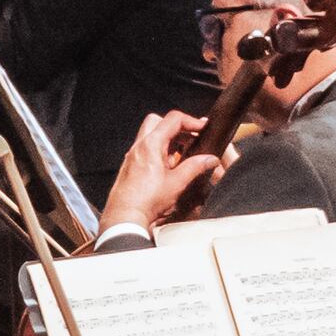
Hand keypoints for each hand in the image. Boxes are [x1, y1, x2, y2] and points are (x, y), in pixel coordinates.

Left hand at [99, 107, 222, 237]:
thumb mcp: (177, 182)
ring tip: (182, 155)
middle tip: (190, 138)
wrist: (125, 216)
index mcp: (151, 144)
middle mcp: (139, 146)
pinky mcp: (131, 165)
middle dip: (177, 127)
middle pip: (159, 122)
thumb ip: (195, 167)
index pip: (173, 119)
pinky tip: (169, 167)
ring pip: (151, 135)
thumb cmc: (147, 201)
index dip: (191, 121)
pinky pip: (146, 149)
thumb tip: (210, 159)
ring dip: (168, 140)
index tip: (202, 128)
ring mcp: (133, 155)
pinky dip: (159, 151)